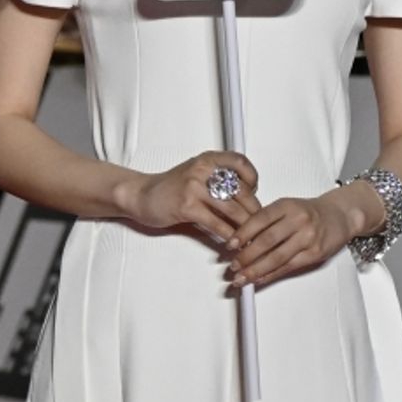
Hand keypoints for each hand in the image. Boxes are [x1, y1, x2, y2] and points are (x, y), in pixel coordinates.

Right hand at [120, 150, 259, 244]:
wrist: (141, 195)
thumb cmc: (171, 187)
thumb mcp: (197, 174)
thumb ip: (219, 179)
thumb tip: (246, 196)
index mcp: (208, 160)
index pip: (241, 163)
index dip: (253, 178)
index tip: (256, 193)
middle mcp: (203, 169)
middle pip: (241, 191)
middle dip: (254, 211)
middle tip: (260, 224)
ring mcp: (194, 187)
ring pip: (232, 209)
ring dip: (245, 227)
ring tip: (251, 237)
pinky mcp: (187, 206)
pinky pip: (216, 223)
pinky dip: (227, 235)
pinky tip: (232, 241)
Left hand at [226, 189, 360, 287]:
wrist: (340, 216)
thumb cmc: (310, 213)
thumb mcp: (287, 208)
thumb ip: (267, 221)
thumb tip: (242, 241)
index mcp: (287, 206)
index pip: (259, 220)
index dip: (242, 234)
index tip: (230, 246)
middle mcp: (298, 220)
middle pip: (266, 241)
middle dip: (246, 257)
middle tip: (233, 266)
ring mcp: (308, 238)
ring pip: (276, 258)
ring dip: (256, 270)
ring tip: (242, 278)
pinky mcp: (315, 254)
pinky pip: (288, 267)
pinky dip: (271, 275)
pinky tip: (260, 279)